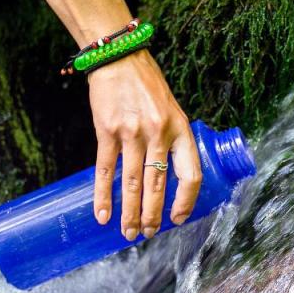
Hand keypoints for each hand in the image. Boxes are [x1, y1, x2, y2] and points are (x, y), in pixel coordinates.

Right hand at [87, 50, 201, 240]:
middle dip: (153, 216)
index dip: (186, 201)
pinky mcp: (107, 131)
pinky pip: (105, 170)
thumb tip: (170, 177)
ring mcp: (132, 132)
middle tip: (148, 234)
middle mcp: (158, 133)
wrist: (119, 58)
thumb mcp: (172, 110)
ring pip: (133, 183)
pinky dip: (103, 196)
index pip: (190, 174)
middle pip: (158, 185)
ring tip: (128, 233)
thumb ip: (173, 140)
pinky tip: (102, 215)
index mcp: (181, 129)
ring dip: (130, 213)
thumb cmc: (148, 86)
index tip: (178, 219)